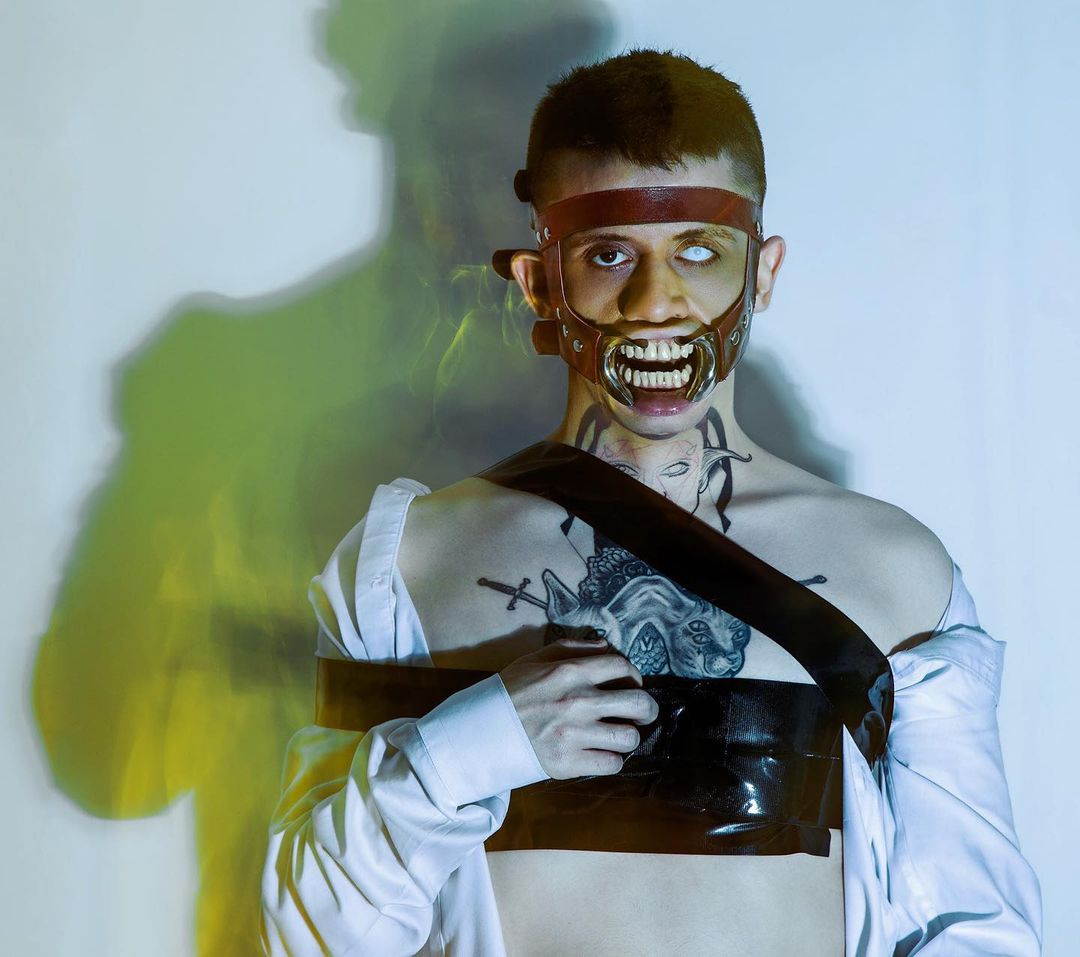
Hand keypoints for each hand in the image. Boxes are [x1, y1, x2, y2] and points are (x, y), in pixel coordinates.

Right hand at [499, 636, 659, 779]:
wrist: (482, 730)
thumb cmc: (510, 692)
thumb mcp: (535, 659)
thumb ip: (572, 648)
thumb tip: (605, 645)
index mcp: (570, 672)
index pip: (622, 666)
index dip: (634, 674)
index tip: (632, 683)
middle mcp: (577, 702)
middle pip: (638, 703)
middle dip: (647, 708)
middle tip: (641, 713)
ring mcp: (574, 735)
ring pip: (629, 737)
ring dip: (629, 736)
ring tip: (619, 735)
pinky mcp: (568, 763)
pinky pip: (612, 764)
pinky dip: (612, 760)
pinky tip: (602, 753)